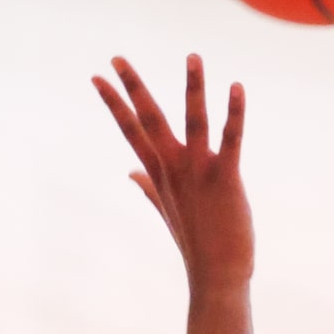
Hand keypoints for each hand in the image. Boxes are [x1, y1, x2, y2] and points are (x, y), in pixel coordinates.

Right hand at [94, 55, 250, 293]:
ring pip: (193, 121)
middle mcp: (175, 169)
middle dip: (134, 88)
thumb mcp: (167, 211)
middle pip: (150, 120)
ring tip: (193, 56)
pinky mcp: (226, 179)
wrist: (217, 277)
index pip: (131, 132)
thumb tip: (131, 173)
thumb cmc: (197, 246)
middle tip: (116, 57)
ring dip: (193, 87)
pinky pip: (230, 140)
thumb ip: (149, 188)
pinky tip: (236, 88)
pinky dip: (234, 114)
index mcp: (160, 174)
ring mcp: (199, 172)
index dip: (114, 104)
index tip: (97, 77)